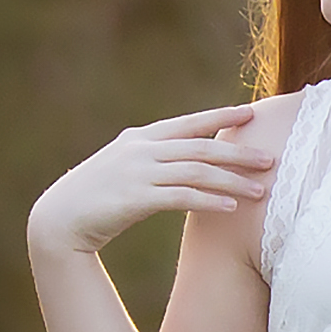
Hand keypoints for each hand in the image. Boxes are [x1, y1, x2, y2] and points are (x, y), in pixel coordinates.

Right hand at [32, 103, 276, 260]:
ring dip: (231, 181)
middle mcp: (141, 150)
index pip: (190, 123)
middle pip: (201, 146)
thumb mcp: (127, 166)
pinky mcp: (134, 198)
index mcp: (141, 138)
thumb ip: (157, 157)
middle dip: (238, 152)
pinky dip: (208, 200)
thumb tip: (192, 157)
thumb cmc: (98, 196)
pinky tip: (230, 207)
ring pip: (196, 171)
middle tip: (270, 159)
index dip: (222, 116)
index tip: (252, 112)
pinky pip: (181, 197)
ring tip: (260, 191)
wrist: (60, 219)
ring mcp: (137, 172)